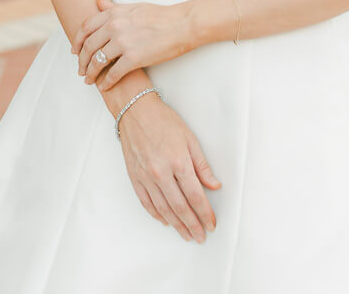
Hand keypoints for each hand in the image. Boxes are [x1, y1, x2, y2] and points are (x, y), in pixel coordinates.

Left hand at [71, 0, 190, 89]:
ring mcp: (123, 43)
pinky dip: (106, 83)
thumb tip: (98, 0)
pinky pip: (113, 74)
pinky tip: (104, 87)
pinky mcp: (133, 59)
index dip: (77, 42)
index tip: (74, 51)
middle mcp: (114, 27)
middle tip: (80, 70)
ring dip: (91, 74)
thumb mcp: (132, 6)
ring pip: (98, 62)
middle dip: (81, 61)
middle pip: (88, 47)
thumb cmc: (159, 15)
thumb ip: (112, 7)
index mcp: (113, 14)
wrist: (180, 25)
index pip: (85, 28)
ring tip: (89, 80)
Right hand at [116, 92, 220, 242]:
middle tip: (200, 236)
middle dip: (192, 225)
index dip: (205, 213)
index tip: (211, 223)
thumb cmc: (163, 121)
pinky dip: (157, 215)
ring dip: (177, 225)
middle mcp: (161, 173)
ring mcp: (146, 177)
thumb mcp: (189, 138)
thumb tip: (214, 185)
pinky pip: (147, 203)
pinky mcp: (135, 178)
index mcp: (178, 161)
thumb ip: (202, 165)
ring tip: (186, 234)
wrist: (135, 112)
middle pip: (180, 207)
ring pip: (164, 209)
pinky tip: (166, 221)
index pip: (196, 195)